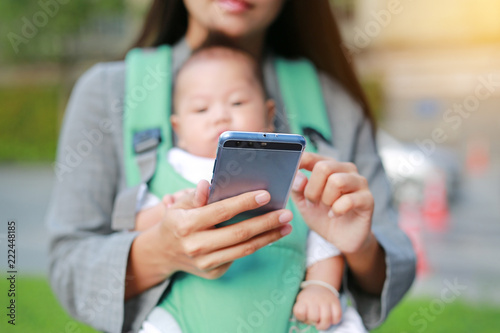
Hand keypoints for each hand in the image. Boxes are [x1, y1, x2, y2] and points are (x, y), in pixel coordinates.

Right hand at [126, 180, 293, 298]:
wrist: (163, 253)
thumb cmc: (177, 222)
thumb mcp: (179, 205)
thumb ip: (195, 196)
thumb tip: (206, 184)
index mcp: (187, 225)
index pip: (221, 211)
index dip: (245, 203)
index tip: (265, 195)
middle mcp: (196, 246)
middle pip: (239, 233)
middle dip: (266, 222)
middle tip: (286, 213)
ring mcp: (206, 262)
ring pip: (245, 249)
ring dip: (269, 237)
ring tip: (286, 226)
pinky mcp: (214, 272)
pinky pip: (239, 256)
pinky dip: (257, 244)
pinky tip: (270, 235)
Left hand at [291, 152, 373, 253]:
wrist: (341, 239)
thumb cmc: (322, 216)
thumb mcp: (303, 203)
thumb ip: (297, 188)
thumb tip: (298, 177)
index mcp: (329, 167)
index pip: (312, 156)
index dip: (300, 162)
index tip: (292, 172)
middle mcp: (346, 170)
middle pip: (324, 167)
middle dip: (312, 189)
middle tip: (312, 203)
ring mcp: (359, 182)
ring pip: (337, 181)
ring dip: (326, 199)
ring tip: (326, 208)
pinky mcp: (368, 199)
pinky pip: (348, 199)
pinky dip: (337, 210)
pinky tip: (335, 215)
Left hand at [293, 284, 341, 329]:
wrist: (319, 287)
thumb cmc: (308, 300)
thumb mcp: (301, 304)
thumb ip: (302, 314)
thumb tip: (311, 323)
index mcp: (303, 300)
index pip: (300, 312)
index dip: (302, 317)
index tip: (304, 316)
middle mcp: (314, 299)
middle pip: (314, 317)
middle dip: (314, 322)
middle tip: (314, 320)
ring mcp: (326, 300)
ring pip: (326, 318)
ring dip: (324, 324)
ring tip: (322, 323)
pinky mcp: (336, 302)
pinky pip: (337, 316)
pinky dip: (334, 321)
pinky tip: (330, 319)